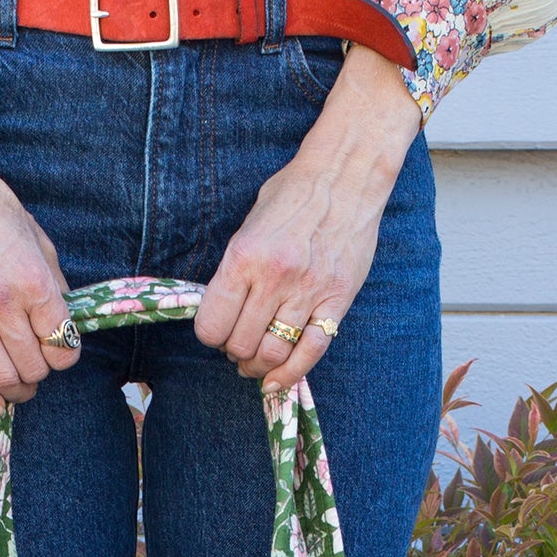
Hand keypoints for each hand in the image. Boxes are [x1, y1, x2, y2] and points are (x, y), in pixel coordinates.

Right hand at [0, 99, 79, 411]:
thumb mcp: (38, 240)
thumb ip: (54, 286)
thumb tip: (64, 325)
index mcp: (33, 282)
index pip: (62, 346)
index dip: (65, 355)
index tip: (59, 350)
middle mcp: (2, 303)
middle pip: (34, 367)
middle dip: (41, 373)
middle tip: (36, 365)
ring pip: (2, 377)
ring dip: (16, 389)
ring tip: (18, 386)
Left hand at [196, 45, 422, 389]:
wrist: (345, 176)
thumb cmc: (292, 195)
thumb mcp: (248, 225)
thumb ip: (235, 271)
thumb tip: (222, 312)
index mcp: (244, 257)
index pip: (212, 325)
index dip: (211, 335)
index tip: (217, 331)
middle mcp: (273, 278)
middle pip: (241, 345)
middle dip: (235, 353)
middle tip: (239, 346)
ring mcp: (307, 291)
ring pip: (272, 354)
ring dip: (259, 366)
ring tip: (257, 361)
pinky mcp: (337, 300)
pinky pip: (311, 351)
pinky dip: (292, 373)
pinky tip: (279, 379)